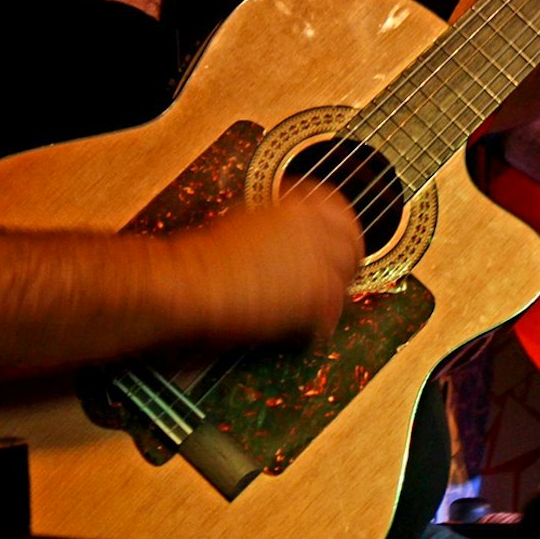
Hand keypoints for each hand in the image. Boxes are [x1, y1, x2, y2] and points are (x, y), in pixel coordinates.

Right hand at [172, 184, 364, 346]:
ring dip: (329, 297)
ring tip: (310, 312)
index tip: (336, 243)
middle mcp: (316, 228)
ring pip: (345, 282)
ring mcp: (320, 261)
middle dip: (343, 265)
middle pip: (353, 245)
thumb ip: (276, 225)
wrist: (186, 282)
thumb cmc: (200, 257)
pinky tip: (296, 332)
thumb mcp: (245, 221)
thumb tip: (284, 238)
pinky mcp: (317, 295)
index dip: (340, 231)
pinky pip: (330, 316)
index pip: (341, 212)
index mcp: (298, 206)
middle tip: (329, 284)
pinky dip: (314, 328)